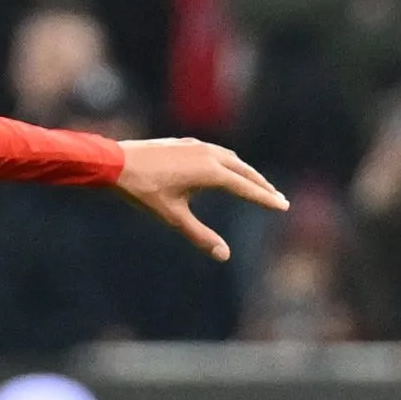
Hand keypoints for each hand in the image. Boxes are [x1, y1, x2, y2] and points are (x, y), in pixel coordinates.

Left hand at [112, 138, 287, 259]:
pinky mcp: (185, 144)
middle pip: (245, 171)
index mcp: (211, 172)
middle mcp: (210, 155)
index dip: (266, 199)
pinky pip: (216, 153)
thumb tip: (224, 255)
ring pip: (231, 160)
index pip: (247, 188)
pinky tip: (224, 169)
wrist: (116, 163)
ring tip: (256, 185)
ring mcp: (197, 146)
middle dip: (262, 186)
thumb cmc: (143, 191)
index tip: (283, 206)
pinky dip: (228, 163)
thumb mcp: (173, 217)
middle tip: (277, 198)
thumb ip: (200, 235)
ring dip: (245, 172)